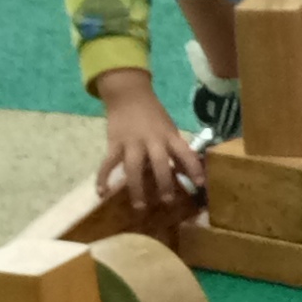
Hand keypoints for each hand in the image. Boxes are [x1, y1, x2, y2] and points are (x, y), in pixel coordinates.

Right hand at [94, 72, 202, 207]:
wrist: (128, 94)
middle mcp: (152, 140)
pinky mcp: (114, 143)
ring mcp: (131, 142)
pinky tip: (101, 193)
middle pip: (159, 163)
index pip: (185, 152)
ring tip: (139, 206)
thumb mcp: (169, 129)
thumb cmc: (153, 116)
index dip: (193, 168)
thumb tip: (190, 175)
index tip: (200, 185)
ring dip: (136, 188)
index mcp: (169, 136)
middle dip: (164, 183)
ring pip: (133, 167)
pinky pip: (108, 163)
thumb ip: (177, 150)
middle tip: (167, 201)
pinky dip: (103, 177)